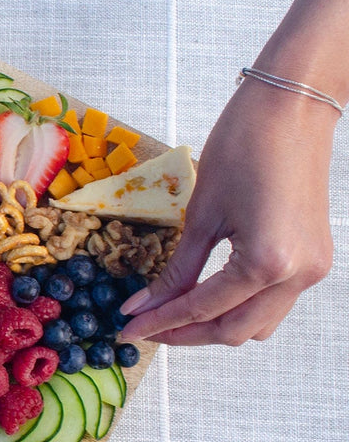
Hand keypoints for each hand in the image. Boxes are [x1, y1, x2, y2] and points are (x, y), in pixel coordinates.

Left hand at [119, 79, 335, 344]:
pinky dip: (238, 307)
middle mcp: (297, 275)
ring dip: (214, 326)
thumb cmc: (244, 146)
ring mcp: (312, 269)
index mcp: (267, 263)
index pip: (203, 309)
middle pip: (233, 331)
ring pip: (257, 324)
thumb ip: (177, 271)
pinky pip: (273, 303)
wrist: (292, 107)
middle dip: (185, 333)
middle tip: (144, 327)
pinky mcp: (314, 259)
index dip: (160, 322)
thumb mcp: (202, 215)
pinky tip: (204, 297)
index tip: (127, 329)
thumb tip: (144, 306)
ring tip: (170, 314)